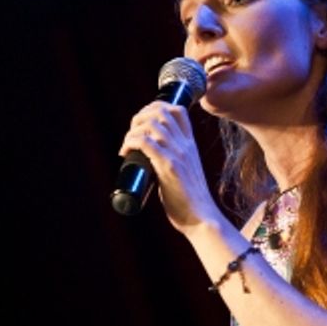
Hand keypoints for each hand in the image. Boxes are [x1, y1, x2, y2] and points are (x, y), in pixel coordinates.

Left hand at [118, 101, 217, 232]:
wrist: (201, 218)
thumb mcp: (186, 172)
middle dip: (141, 116)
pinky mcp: (169, 167)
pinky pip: (146, 143)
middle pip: (162, 112)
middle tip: (131, 133)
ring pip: (153, 124)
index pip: (178, 111)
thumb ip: (174, 161)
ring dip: (133, 129)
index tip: (142, 120)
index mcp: (191, 145)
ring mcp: (178, 155)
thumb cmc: (190, 201)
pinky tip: (125, 152)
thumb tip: (151, 159)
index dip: (157, 107)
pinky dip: (131, 142)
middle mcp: (186, 145)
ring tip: (127, 144)